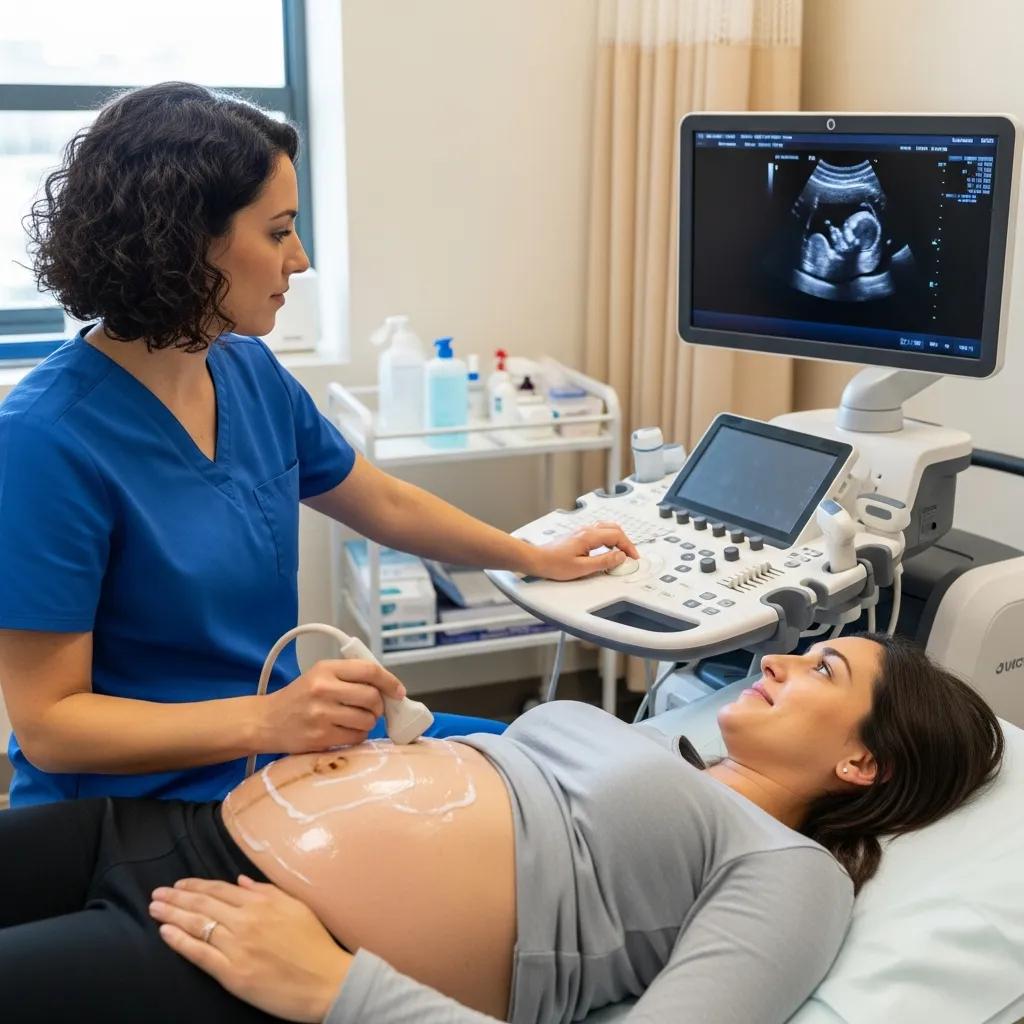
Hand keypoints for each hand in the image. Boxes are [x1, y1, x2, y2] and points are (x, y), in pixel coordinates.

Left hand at [150, 876, 349, 1022]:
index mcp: (261, 903)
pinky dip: (180, 942)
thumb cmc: (315, 943)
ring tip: (154, 908)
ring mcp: (237, 947)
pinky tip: (165, 932)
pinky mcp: (232, 974)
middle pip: (203, 905)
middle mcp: (245, 921)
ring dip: (172, 915)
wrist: (326, 981)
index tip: (178, 884)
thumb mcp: (296, 906)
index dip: (196, 885)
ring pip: (197, 925)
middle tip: (155, 893)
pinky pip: (200, 954)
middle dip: (176, 898)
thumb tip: (240, 880)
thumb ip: (267, 891)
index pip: (220, 890)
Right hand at [259, 657, 406, 753]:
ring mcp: (322, 714)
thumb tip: (388, 687)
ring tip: (354, 720)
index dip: (390, 681)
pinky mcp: (321, 737)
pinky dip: (357, 735)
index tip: (398, 691)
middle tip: (372, 709)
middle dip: (379, 706)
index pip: (369, 670)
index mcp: (326, 668)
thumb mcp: (319, 675)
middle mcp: (324, 689)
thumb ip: (350, 677)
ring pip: (367, 719)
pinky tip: (345, 731)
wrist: (265, 721)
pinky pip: (356, 737)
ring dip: (368, 722)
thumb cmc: (298, 698)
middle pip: (372, 697)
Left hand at [529, 523, 639, 580]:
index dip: (628, 546)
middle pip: (614, 528)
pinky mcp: (578, 535)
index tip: (632, 557)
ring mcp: (582, 531)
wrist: (538, 560)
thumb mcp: (582, 568)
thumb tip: (620, 557)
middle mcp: (586, 530)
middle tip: (629, 554)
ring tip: (619, 553)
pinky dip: (608, 539)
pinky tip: (606, 549)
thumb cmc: (555, 564)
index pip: (617, 535)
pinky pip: (599, 532)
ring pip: (606, 528)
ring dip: (617, 539)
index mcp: (589, 536)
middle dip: (625, 541)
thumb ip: (603, 562)